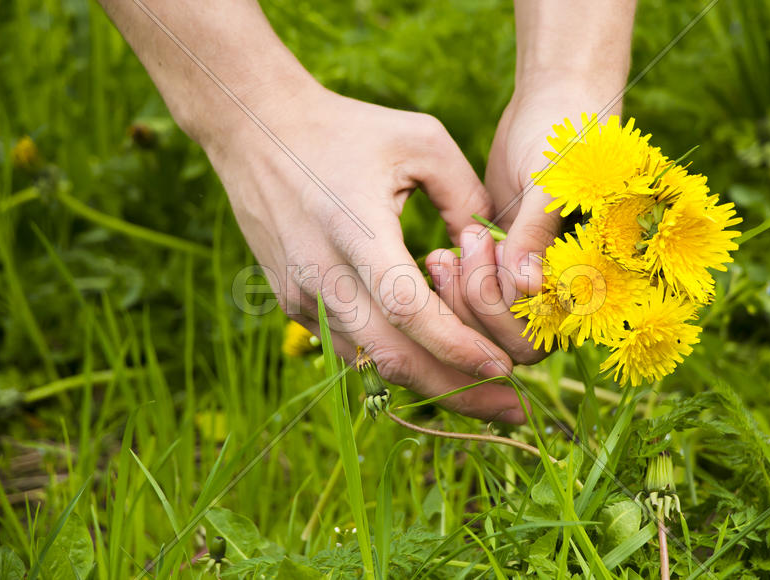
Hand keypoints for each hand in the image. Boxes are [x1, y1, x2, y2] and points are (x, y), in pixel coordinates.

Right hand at [207, 84, 525, 422]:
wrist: (256, 131)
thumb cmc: (347, 129)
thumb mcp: (421, 141)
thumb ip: (467, 196)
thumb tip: (497, 255)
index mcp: (356, 229)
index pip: (408, 309)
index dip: (458, 347)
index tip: (506, 369)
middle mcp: (323, 273)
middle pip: (392, 358)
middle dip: (458, 393)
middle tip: (514, 411)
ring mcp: (302, 294)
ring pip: (371, 364)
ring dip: (430, 387)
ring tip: (484, 399)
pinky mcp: (293, 302)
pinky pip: (351, 349)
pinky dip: (396, 364)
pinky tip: (435, 367)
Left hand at [426, 77, 623, 364]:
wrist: (556, 102)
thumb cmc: (570, 135)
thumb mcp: (558, 179)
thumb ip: (539, 232)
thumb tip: (528, 287)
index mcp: (599, 280)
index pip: (550, 331)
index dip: (512, 308)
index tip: (493, 251)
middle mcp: (568, 293)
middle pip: (515, 342)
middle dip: (480, 305)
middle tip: (465, 246)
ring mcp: (532, 283)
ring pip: (489, 328)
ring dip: (461, 299)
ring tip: (445, 253)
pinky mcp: (503, 268)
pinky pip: (475, 301)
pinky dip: (454, 289)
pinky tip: (439, 257)